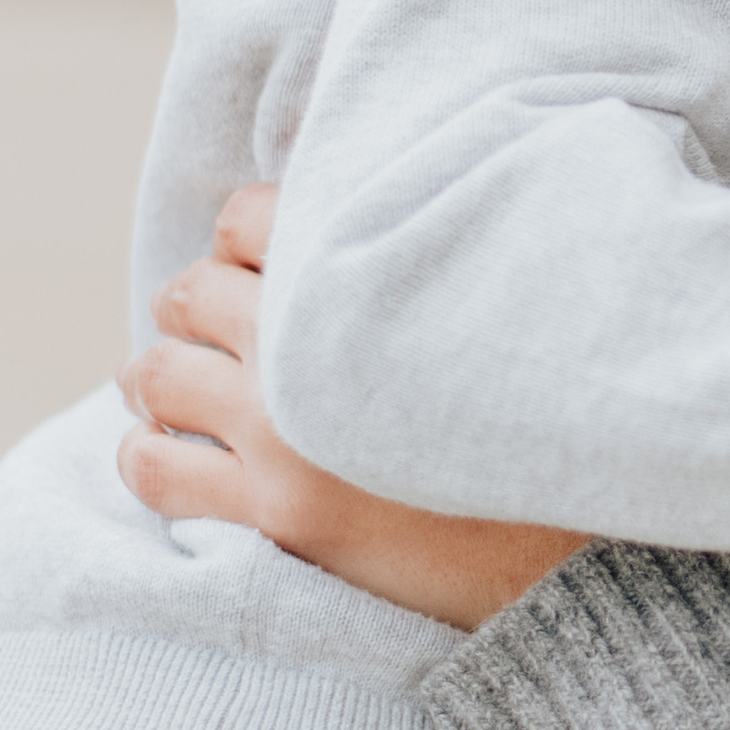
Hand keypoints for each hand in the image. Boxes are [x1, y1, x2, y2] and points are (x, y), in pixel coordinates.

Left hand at [117, 187, 580, 629]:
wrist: (582, 548)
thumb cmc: (557, 412)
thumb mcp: (506, 299)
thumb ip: (437, 238)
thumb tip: (376, 181)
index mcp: (370, 281)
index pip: (251, 217)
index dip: (250, 233)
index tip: (266, 260)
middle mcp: (313, 353)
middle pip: (192, 292)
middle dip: (198, 300)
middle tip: (223, 324)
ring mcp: (285, 440)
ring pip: (155, 376)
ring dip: (160, 374)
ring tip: (183, 387)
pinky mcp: (278, 516)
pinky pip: (154, 469)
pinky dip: (146, 449)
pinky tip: (170, 449)